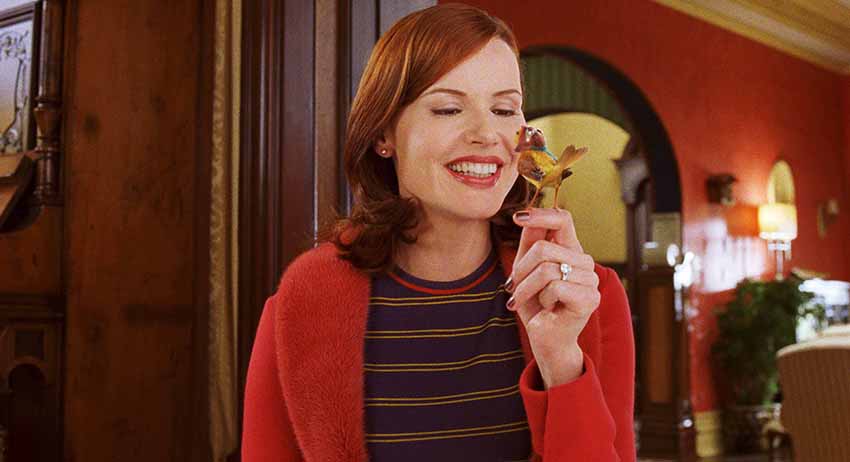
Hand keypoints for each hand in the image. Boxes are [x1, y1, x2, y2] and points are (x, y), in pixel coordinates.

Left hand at [506, 208, 600, 387]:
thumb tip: (525, 214)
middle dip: (521, 269)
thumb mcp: (526, 270)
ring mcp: (590, 280)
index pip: (563, 218)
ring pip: (546, 268)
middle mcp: (585, 261)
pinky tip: (548, 309)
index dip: (541, 214)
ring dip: (527, 288)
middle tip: (515, 288)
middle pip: (543, 247)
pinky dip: (542, 299)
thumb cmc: (536, 305)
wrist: (546, 339)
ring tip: (529, 300)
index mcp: (571, 250)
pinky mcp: (589, 298)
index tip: (518, 218)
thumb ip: (529, 242)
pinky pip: (554, 286)